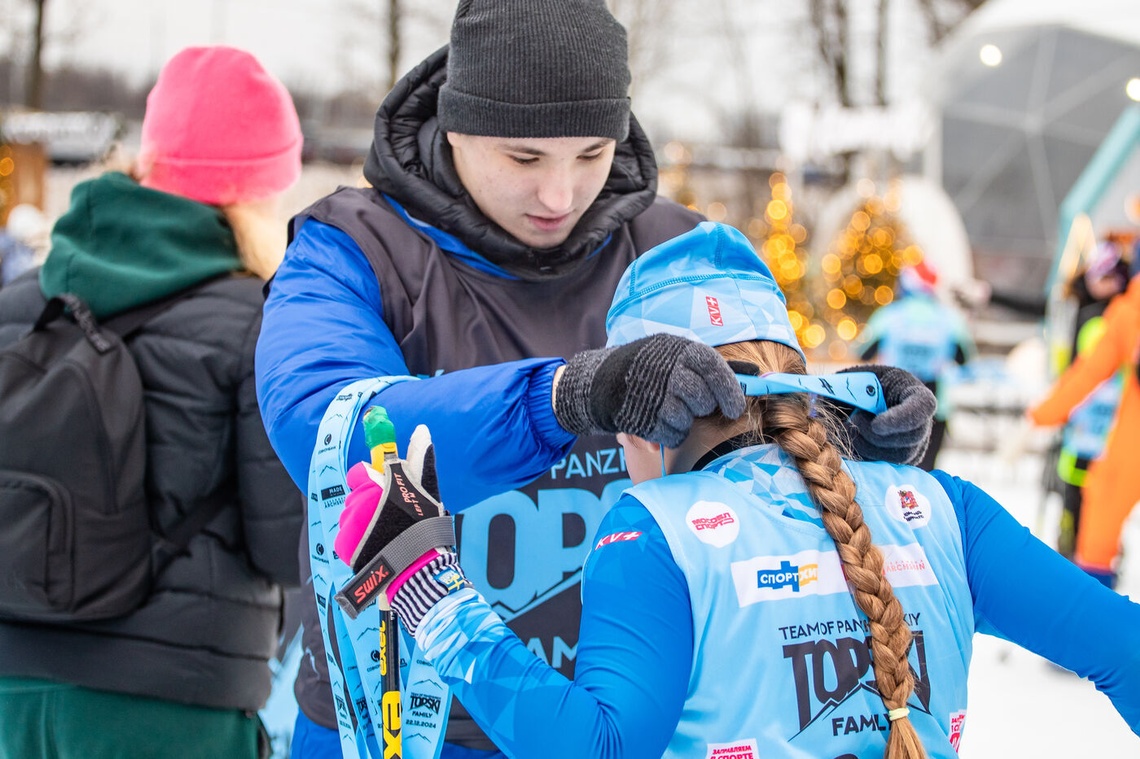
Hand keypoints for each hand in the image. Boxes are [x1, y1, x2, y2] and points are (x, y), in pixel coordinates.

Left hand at [334, 425, 468, 631]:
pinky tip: (376, 547)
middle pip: (356, 495)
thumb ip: (421, 459)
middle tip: (392, 519)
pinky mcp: (344, 546)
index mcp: (377, 485)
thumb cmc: (425, 530)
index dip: (373, 480)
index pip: (360, 472)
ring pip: (351, 516)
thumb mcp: (427, 491)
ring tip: (386, 536)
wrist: (416, 572)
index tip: (384, 490)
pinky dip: (358, 542)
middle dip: (371, 503)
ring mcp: (349, 525)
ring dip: (365, 523)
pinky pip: (345, 537)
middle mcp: (358, 502)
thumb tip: (422, 429)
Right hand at [553, 333, 745, 447]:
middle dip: (701, 408)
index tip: (735, 409)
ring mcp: (650, 393)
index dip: (729, 392)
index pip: (714, 369)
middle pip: (702, 399)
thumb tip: (758, 374)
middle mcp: (665, 368)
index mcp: (677, 349)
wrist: (595, 382)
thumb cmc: (646, 369)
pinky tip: (656, 422)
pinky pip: (670, 435)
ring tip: (668, 411)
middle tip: (689, 405)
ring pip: (686, 420)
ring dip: (682, 422)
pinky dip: (668, 435)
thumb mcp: (675, 356)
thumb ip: (712, 367)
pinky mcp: (639, 416)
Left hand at [835, 365, 935, 465]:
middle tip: (853, 423)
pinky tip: (851, 442)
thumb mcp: (848, 380)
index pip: (923, 406)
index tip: (876, 425)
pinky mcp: (902, 459)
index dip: (901, 419)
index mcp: (912, 391)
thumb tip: (812, 401)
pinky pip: (888, 465)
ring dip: (868, 447)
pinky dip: (865, 456)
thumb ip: (835, 389)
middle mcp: (920, 419)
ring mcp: (914, 442)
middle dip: (877, 437)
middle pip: (912, 437)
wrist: (856, 403)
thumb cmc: (854, 387)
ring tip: (849, 430)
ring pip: (898, 456)